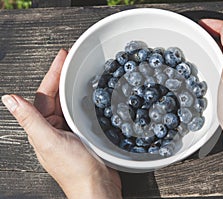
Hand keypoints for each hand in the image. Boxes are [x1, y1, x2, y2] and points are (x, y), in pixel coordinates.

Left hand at [2, 49, 121, 198]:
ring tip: (78, 70)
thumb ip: (31, 119)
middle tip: (71, 58)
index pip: (45, 94)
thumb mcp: (49, 141)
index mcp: (42, 128)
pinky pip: (80, 111)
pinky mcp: (82, 133)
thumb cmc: (75, 170)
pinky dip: (83, 99)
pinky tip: (89, 94)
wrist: (97, 185)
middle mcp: (53, 127)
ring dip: (72, 85)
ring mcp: (68, 130)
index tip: (61, 56)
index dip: (52, 73)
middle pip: (56, 95)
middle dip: (62, 75)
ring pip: (68, 102)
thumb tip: (9, 99)